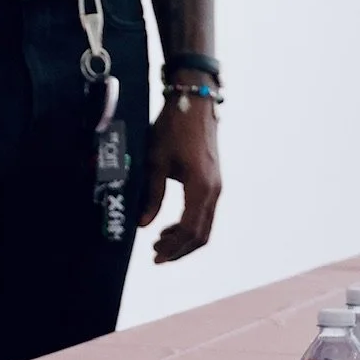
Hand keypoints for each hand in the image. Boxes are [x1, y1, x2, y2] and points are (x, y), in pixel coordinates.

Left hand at [140, 97, 220, 262]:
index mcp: (201, 187)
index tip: (155, 256)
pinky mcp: (213, 181)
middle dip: (179, 249)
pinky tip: (171, 225)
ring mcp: (216, 186)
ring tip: (160, 242)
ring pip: (205, 226)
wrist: (194, 103)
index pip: (189, 230)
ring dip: (184, 239)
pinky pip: (205, 212)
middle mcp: (214, 190)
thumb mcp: (155, 160)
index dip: (172, 248)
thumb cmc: (172, 128)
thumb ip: (151, 194)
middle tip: (156, 255)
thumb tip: (142, 224)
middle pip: (201, 234)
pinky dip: (189, 225)